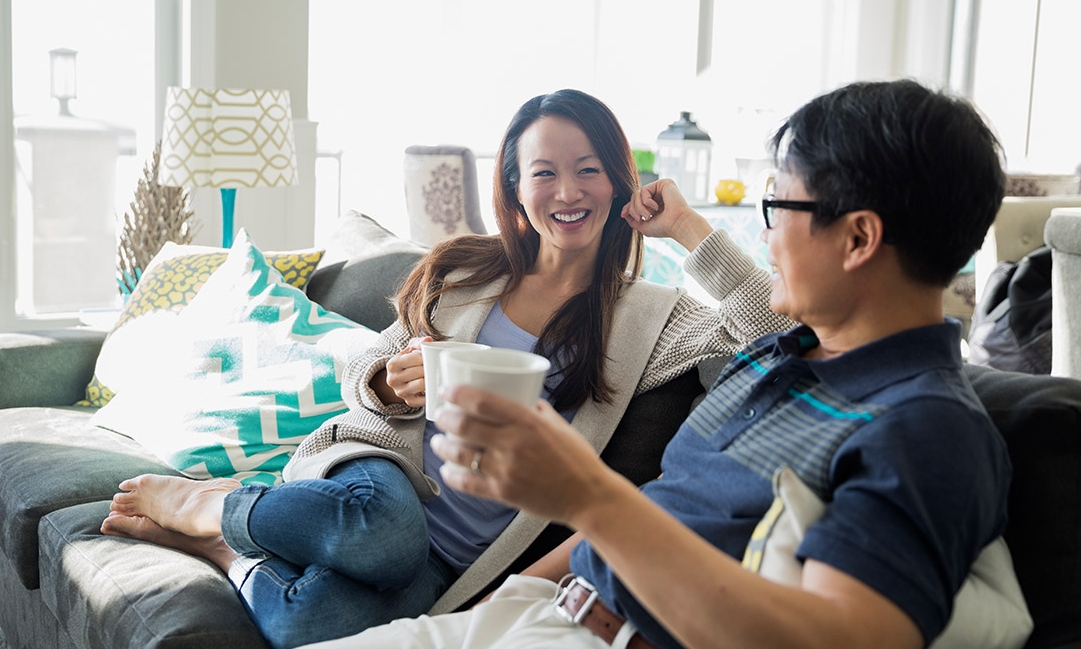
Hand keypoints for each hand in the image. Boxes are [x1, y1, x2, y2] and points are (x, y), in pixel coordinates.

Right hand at [383, 336, 431, 406]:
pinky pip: (424, 398)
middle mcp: (393, 379)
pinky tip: (433, 386)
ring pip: (422, 384)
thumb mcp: (409, 350)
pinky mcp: (409, 401)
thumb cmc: (407, 362)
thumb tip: (428, 340)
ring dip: (431, 379)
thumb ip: (418, 343)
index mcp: (392, 364)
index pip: (416, 358)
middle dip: (430, 368)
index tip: (431, 357)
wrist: (399, 380)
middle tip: (436, 366)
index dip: (427, 357)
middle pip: (420, 371)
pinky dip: (431, 392)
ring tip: (435, 374)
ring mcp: (400, 392)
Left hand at [430, 385, 615, 524]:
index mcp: (527, 421)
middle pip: (464, 425)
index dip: (456, 394)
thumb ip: (540, 412)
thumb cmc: (578, 459)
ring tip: (437, 442)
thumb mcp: (560, 426)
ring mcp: (506, 470)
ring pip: (460, 454)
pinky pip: (467, 483)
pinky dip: (452, 475)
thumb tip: (526, 399)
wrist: (589, 497)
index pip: (481, 402)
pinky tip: (447, 470)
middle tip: (440, 416)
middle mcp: (513, 443)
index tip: (445, 391)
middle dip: (444, 418)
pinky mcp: (503, 493)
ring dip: (442, 446)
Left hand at [621, 179, 712, 251]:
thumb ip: (633, 220)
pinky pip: (644, 190)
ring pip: (637, 193)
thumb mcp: (644, 226)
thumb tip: (623, 213)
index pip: (636, 202)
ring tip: (648, 216)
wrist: (677, 225)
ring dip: (639, 207)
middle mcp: (658, 195)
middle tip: (642, 219)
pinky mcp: (664, 183)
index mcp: (654, 205)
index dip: (628, 207)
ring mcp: (661, 189)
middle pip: (634, 197)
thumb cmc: (664, 228)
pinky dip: (646, 201)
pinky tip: (656, 208)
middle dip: (634, 209)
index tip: (623, 214)